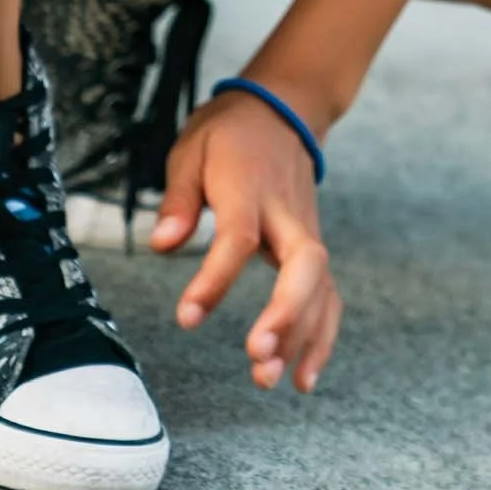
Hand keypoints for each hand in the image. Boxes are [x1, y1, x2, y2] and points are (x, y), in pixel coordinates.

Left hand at [151, 87, 341, 394]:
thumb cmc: (230, 134)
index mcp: (249, 187)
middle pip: (304, 263)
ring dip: (303, 336)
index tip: (188, 318)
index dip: (215, 280)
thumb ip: (178, 198)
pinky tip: (303, 376)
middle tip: (258, 355)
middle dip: (286, 313)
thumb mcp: (191, 150)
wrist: (285, 110)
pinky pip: (328, 294)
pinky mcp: (313, 247)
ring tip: (271, 379)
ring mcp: (307, 230)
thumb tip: (161, 244)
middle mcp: (286, 213)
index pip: (239, 237)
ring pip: (321, 285)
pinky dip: (322, 336)